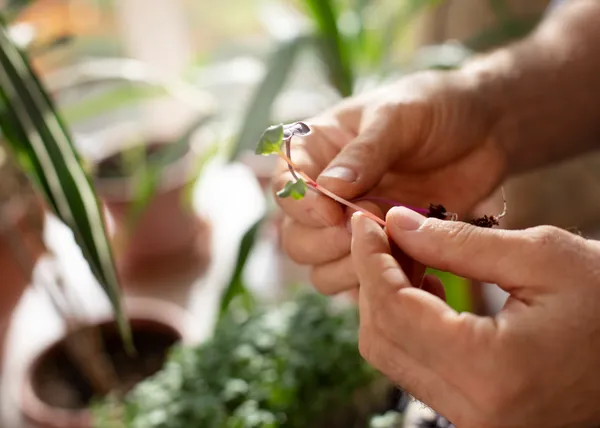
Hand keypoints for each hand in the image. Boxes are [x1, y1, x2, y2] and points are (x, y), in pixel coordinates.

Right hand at [274, 70, 507, 296]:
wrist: (486, 131)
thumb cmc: (437, 108)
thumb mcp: (399, 116)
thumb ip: (364, 152)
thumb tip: (328, 189)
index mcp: (317, 151)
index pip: (285, 188)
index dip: (301, 206)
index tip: (333, 212)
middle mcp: (326, 193)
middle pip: (295, 238)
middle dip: (326, 241)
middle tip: (370, 225)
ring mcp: (352, 225)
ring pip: (320, 268)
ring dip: (350, 266)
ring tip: (394, 242)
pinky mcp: (381, 248)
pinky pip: (359, 281)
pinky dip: (378, 279)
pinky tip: (411, 260)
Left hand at [352, 207, 599, 427]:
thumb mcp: (541, 257)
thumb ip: (458, 241)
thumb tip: (397, 222)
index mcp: (491, 369)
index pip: (393, 309)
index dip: (369, 259)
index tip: (362, 221)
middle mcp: (475, 410)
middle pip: (381, 336)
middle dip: (372, 277)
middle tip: (385, 233)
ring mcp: (474, 421)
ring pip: (391, 355)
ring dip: (386, 299)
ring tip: (408, 253)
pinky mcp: (475, 416)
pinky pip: (416, 367)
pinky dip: (406, 323)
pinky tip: (427, 287)